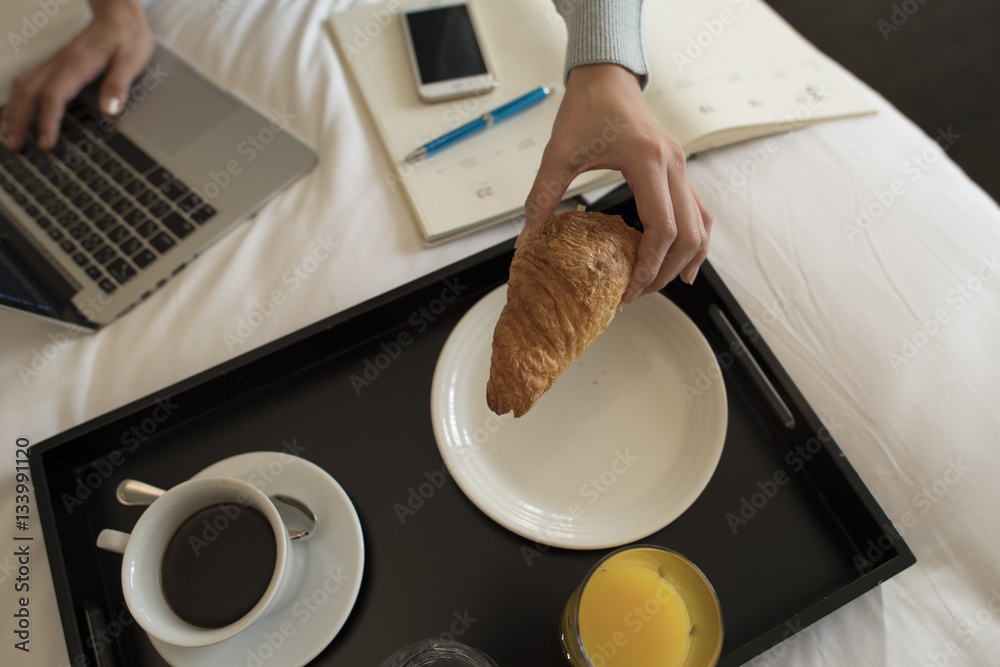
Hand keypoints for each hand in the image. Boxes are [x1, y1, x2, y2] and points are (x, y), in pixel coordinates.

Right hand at [1, 0, 153, 150]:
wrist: (118, 14)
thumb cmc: (126, 37)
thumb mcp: (132, 60)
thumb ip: (119, 84)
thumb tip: (110, 110)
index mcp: (78, 64)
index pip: (54, 95)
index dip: (47, 121)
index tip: (46, 142)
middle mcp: (60, 63)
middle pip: (29, 92)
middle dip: (19, 120)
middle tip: (16, 145)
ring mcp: (54, 62)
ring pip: (23, 85)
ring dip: (13, 110)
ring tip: (9, 134)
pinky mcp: (55, 64)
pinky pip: (28, 80)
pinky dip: (17, 98)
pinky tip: (14, 112)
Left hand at [520, 64, 712, 302]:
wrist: (605, 78)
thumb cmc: (586, 108)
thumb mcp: (557, 154)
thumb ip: (542, 198)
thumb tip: (526, 241)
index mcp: (647, 160)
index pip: (662, 226)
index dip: (649, 264)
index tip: (630, 287)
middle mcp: (672, 165)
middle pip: (687, 234)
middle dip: (665, 270)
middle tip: (637, 293)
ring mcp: (680, 167)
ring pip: (701, 224)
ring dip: (685, 259)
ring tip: (660, 284)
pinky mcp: (678, 170)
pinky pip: (698, 211)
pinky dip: (695, 240)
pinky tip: (685, 263)